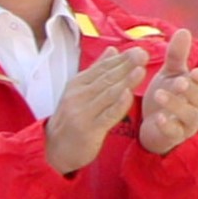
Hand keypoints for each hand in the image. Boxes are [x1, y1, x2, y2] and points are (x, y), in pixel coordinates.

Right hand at [41, 43, 149, 174]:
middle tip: (142, 54)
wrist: (55, 149)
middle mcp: (78, 96)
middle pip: (106, 78)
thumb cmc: (72, 118)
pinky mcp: (89, 129)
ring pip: (108, 94)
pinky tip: (128, 96)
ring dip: (125, 82)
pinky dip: (117, 105)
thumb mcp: (80, 91)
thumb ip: (98, 71)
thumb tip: (113, 49)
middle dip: (125, 66)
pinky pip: (106, 115)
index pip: (102, 68)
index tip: (138, 50)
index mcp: (77, 85)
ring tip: (140, 70)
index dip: (120, 59)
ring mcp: (82, 112)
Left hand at [137, 30, 197, 156]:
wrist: (153, 124)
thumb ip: (177, 55)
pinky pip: (175, 132)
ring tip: (159, 95)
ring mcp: (188, 123)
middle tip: (178, 82)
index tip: (195, 72)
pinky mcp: (174, 136)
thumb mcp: (171, 73)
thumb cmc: (168, 94)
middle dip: (191, 90)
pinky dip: (168, 125)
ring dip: (176, 105)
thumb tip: (184, 30)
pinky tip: (158, 118)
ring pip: (189, 115)